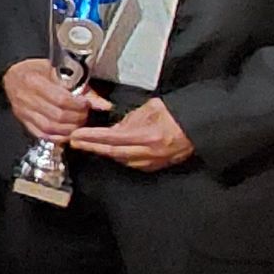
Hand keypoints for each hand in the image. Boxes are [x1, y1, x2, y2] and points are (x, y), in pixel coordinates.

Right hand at [1, 57, 103, 143]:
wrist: (14, 74)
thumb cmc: (38, 69)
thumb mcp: (59, 71)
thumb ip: (82, 88)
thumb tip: (104, 105)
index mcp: (34, 81)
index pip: (61, 99)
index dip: (78, 105)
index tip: (86, 104)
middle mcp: (26, 98)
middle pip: (57, 116)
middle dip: (76, 118)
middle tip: (85, 115)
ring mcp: (23, 111)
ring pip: (50, 128)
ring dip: (69, 129)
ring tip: (77, 123)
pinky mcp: (23, 120)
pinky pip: (41, 134)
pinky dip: (57, 137)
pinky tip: (66, 133)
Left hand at [69, 95, 194, 170]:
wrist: (199, 128)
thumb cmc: (177, 114)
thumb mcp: (151, 108)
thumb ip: (130, 118)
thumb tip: (115, 126)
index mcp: (148, 136)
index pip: (112, 138)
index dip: (92, 138)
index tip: (77, 135)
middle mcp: (149, 152)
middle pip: (113, 152)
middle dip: (91, 147)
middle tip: (74, 142)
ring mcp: (153, 161)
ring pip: (121, 159)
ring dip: (103, 152)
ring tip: (88, 145)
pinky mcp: (157, 166)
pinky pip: (132, 163)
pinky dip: (119, 156)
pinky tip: (110, 151)